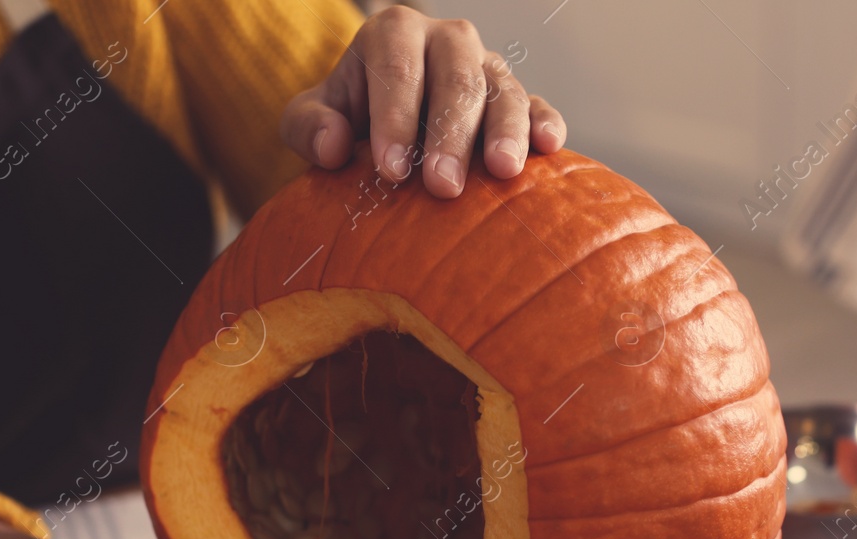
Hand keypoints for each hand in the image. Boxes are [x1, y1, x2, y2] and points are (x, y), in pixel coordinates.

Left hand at [281, 6, 566, 196]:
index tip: (391, 171)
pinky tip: (548, 147)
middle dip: (449, 133)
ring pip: (501, 90)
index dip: (395, 117)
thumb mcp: (310, 121)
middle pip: (455, 77)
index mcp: (393, 34)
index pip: (397, 67)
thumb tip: (331, 145)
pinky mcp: (515, 98)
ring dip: (504, 131)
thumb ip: (307, 127)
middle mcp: (446, 40)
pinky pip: (535, 104)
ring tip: (502, 171)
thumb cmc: (346, 122)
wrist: (385, 126)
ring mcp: (486, 67)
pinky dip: (543, 122)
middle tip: (443, 187)